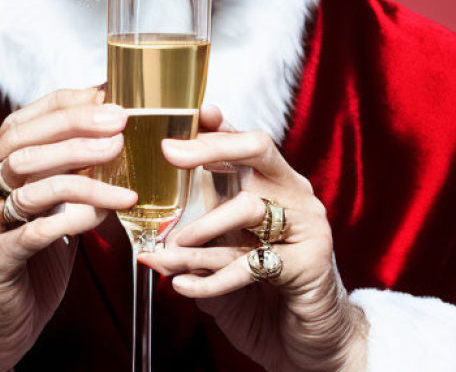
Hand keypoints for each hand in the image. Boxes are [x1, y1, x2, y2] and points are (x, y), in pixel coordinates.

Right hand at [0, 88, 136, 371]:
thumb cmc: (25, 265)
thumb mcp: (46, 212)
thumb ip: (67, 178)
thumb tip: (114, 141)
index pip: (22, 121)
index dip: (65, 104)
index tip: (107, 96)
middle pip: (22, 143)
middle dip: (74, 127)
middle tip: (118, 123)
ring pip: (30, 183)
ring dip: (82, 172)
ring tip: (121, 168)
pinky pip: (34, 232)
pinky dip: (72, 218)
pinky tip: (103, 214)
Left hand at [140, 105, 367, 371]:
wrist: (307, 341)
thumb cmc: (261, 293)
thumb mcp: (224, 256)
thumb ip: (195, 238)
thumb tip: (145, 234)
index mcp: (274, 181)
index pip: (244, 140)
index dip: (216, 126)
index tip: (190, 114)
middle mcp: (294, 193)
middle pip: (256, 149)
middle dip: (211, 147)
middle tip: (170, 154)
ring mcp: (307, 225)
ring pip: (249, 205)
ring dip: (203, 227)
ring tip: (170, 248)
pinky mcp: (311, 263)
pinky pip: (253, 262)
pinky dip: (212, 278)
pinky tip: (182, 285)